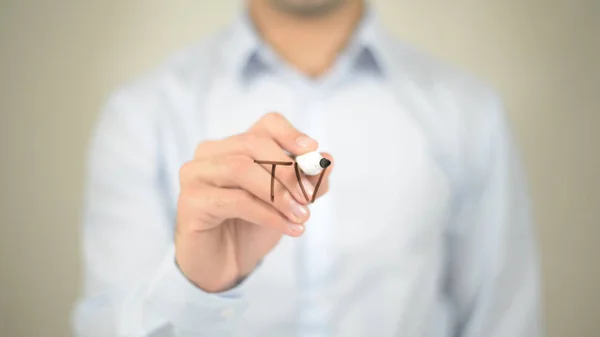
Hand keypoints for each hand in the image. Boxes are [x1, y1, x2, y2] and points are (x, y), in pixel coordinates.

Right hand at [175, 112, 333, 292]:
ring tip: (302, 216)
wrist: (224, 264)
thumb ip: (308, 182)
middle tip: (309, 197)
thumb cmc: (253, 226)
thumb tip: (328, 160)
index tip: (312, 151)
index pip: (267, 124)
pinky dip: (267, 214)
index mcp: (236, 145)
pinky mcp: (190, 201)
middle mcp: (211, 152)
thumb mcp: (289, 202)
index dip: (291, 134)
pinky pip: (234, 200)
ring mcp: (195, 174)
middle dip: (288, 170)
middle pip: (254, 144)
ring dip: (278, 193)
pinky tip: (288, 228)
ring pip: (241, 168)